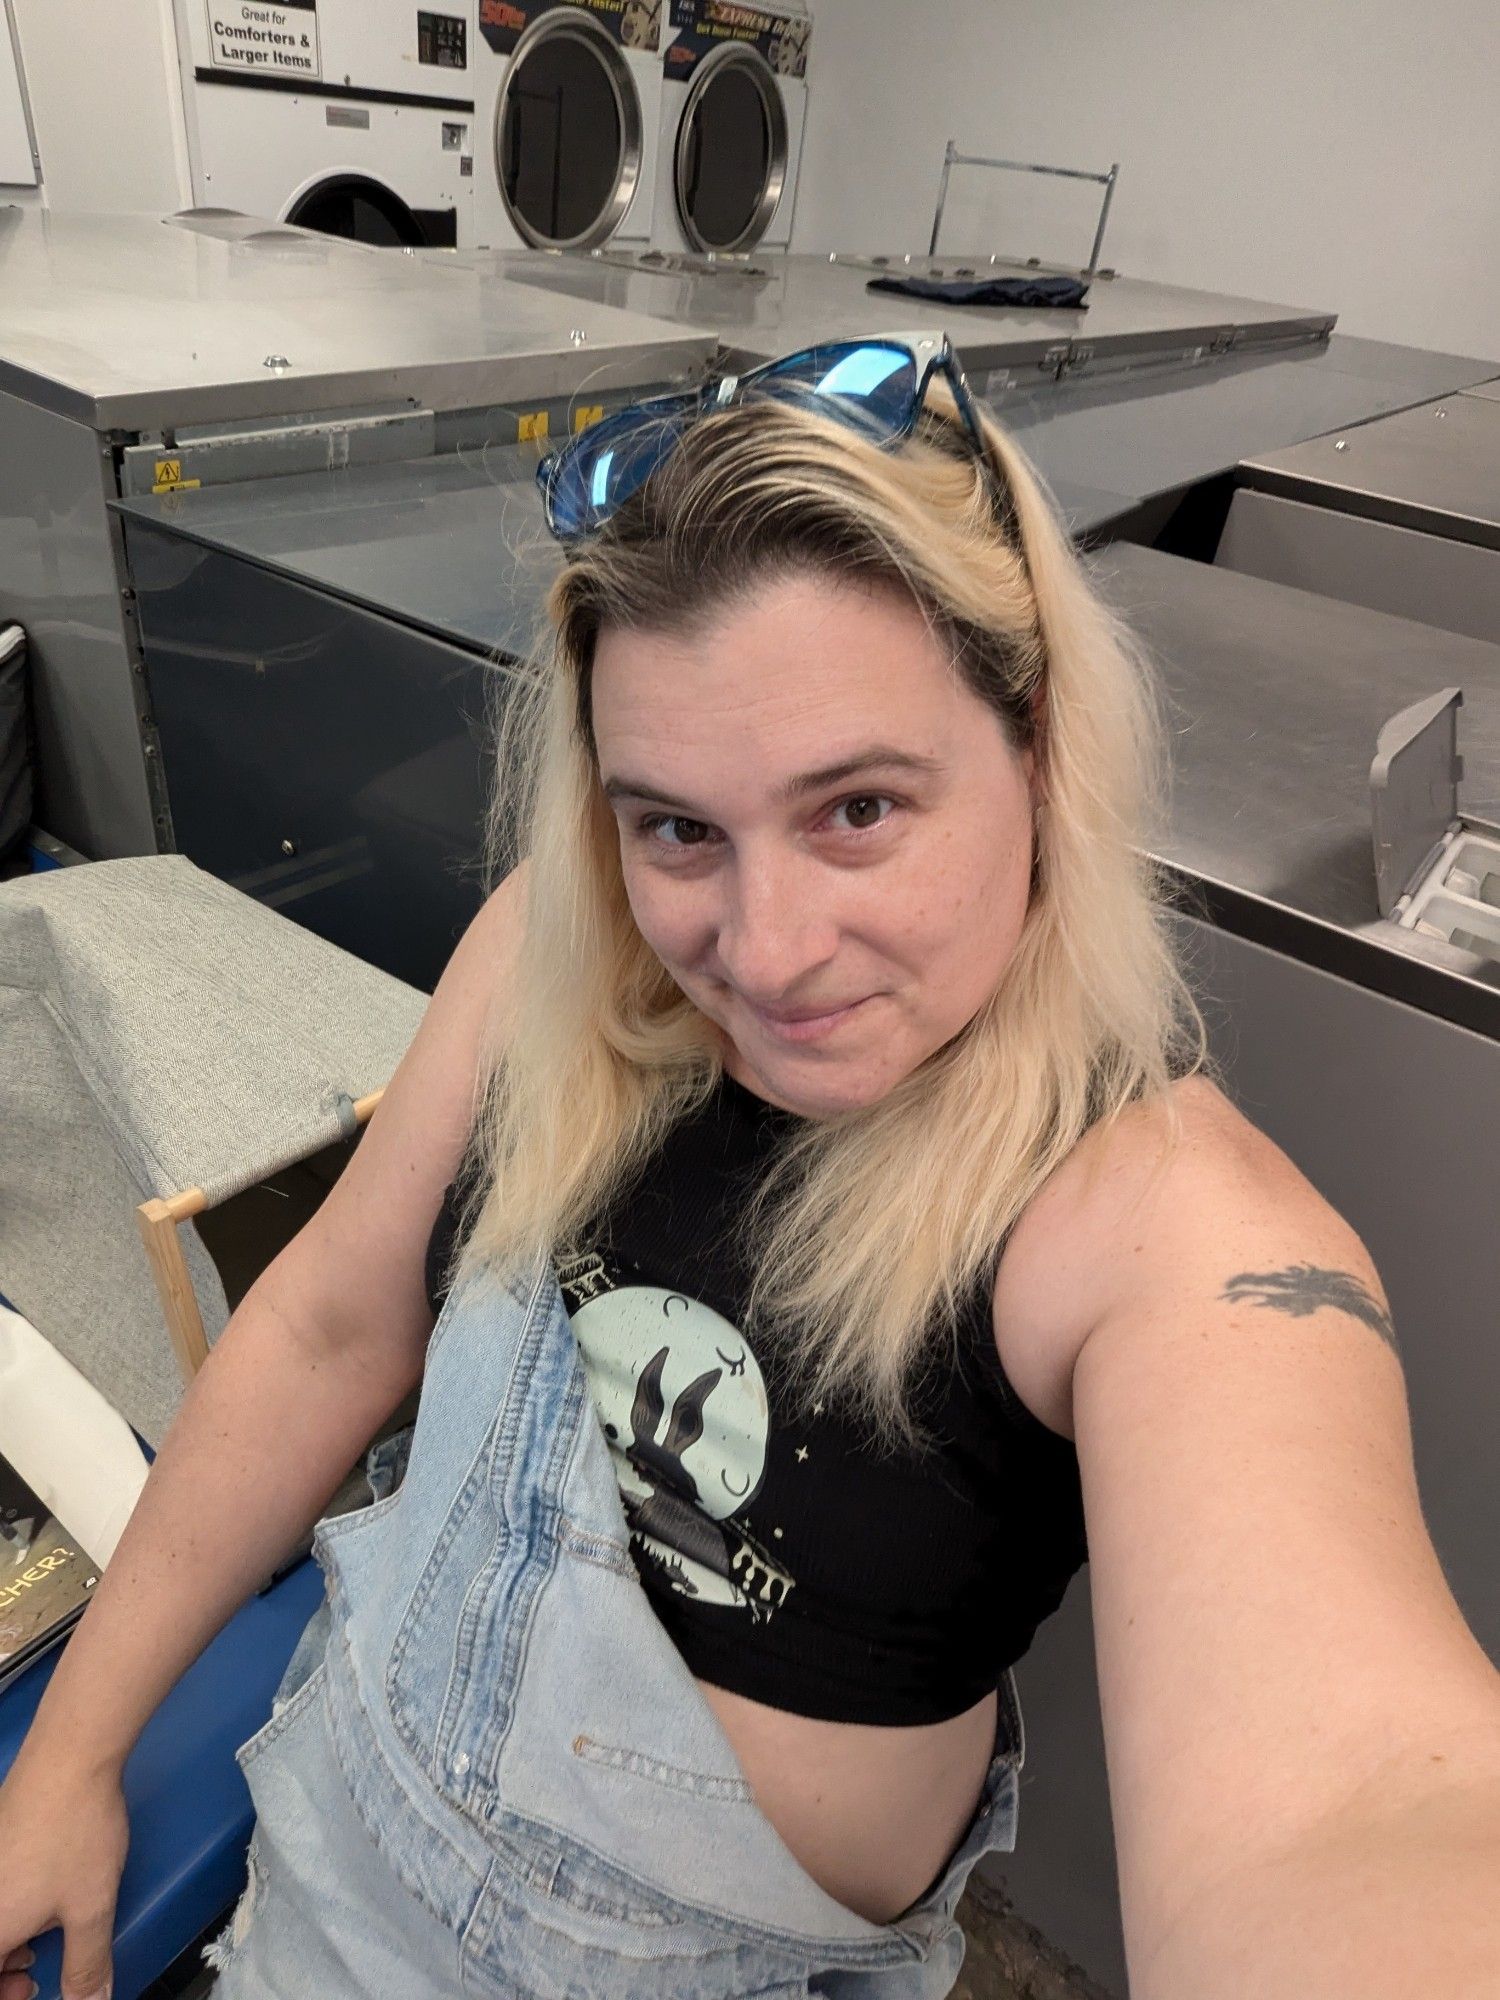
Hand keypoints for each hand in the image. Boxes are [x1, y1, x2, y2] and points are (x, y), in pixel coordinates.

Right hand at [0, 1742, 128, 1999]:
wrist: (69, 1756)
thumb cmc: (77, 1832)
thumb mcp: (90, 1909)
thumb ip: (86, 1966)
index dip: (4, 1994)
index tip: (29, 1992)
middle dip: (0, 1975)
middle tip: (32, 1977)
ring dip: (2, 1945)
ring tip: (35, 1941)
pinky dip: (4, 1910)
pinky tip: (36, 1898)